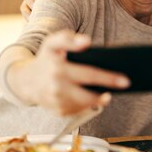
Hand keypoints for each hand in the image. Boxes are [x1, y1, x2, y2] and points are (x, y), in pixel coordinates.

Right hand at [8, 30, 129, 115]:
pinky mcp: (59, 112)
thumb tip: (86, 42)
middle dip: (108, 92)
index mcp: (59, 70)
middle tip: (125, 84)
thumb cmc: (45, 58)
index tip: (124, 80)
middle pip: (89, 95)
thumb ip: (68, 39)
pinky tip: (93, 96)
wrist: (26, 81)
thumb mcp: (52, 43)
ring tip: (107, 92)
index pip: (88, 75)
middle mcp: (57, 89)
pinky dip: (87, 104)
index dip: (107, 78)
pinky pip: (79, 111)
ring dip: (99, 99)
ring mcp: (58, 103)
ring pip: (86, 104)